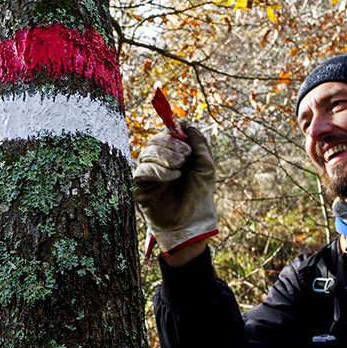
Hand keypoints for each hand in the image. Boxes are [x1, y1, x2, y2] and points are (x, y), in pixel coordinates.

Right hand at [133, 125, 217, 256]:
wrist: (192, 222)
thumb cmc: (199, 195)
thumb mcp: (206, 167)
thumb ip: (199, 145)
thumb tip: (189, 125)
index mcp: (175, 154)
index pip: (167, 134)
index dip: (173, 129)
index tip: (183, 127)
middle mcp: (159, 162)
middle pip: (154, 140)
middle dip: (170, 143)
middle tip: (186, 155)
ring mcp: (148, 174)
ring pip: (146, 153)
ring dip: (165, 157)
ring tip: (180, 168)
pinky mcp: (140, 187)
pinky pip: (142, 171)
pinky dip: (159, 171)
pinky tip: (173, 177)